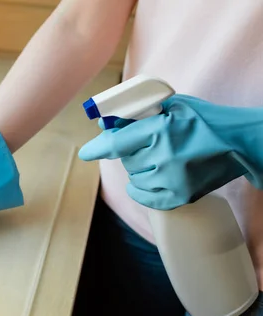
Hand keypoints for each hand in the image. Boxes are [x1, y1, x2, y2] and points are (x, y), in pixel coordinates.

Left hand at [78, 94, 262, 209]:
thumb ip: (137, 115)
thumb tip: (104, 123)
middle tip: (151, 145)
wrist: (240, 144)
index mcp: (160, 130)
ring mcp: (171, 179)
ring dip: (139, 170)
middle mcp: (164, 156)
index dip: (97, 148)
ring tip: (161, 159)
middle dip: (132, 153)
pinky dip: (140, 190)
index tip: (85, 153)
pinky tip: (147, 180)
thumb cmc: (203, 121)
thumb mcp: (172, 107)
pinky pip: (144, 197)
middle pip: (126, 161)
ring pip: (134, 178)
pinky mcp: (179, 196)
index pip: (116, 144)